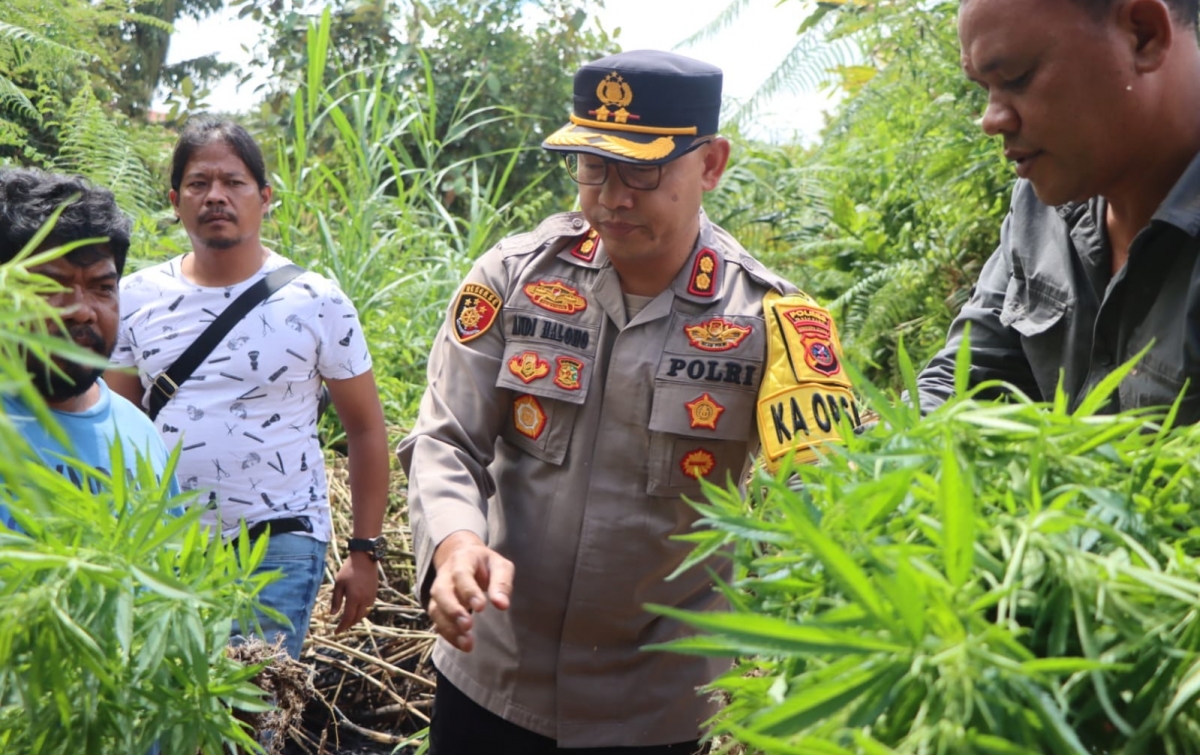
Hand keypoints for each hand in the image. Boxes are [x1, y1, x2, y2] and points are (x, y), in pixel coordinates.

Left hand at [330, 552, 378, 632]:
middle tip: (341, 628)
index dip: (341, 627)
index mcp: (354, 598)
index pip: (348, 618)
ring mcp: (371, 597)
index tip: (336, 632)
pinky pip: (368, 607)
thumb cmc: (348, 570)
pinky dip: (361, 611)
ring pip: (363, 613)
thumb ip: (336, 600)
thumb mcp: (338, 584)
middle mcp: (364, 600)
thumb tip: (333, 614)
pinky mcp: (374, 593)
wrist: (364, 558)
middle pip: (357, 618)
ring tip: (348, 620)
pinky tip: (356, 609)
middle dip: (348, 625)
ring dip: (355, 618)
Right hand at [428, 531, 513, 652]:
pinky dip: (447, 634)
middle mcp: (445, 575)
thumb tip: (502, 605)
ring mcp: (438, 591)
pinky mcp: (438, 605)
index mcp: (462, 560)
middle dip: (453, 611)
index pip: (461, 575)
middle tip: (468, 626)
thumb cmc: (485, 564)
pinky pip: (437, 621)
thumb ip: (502, 583)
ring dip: (449, 627)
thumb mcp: (499, 565)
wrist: (461, 555)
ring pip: (435, 609)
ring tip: (467, 644)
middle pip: (441, 592)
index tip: (481, 608)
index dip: (469, 591)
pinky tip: (461, 644)